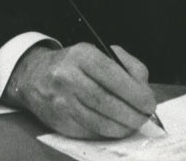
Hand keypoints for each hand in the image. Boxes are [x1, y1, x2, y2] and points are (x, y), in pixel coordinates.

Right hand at [2, 42, 155, 139]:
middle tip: (145, 117)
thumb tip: (143, 86)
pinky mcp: (59, 121)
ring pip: (98, 120)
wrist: (35, 76)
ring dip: (122, 126)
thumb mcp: (98, 52)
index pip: (111, 74)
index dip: (134, 91)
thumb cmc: (75, 64)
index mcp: (81, 54)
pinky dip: (107, 132)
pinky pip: (89, 131)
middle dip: (131, 113)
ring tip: (134, 124)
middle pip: (106, 101)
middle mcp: (68, 77)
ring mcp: (61, 101)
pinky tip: (116, 127)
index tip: (149, 102)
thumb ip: (126, 65)